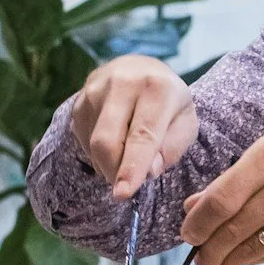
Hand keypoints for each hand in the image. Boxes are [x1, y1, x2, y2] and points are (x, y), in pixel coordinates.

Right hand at [71, 56, 196, 198]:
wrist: (140, 71)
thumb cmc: (168, 104)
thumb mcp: (185, 124)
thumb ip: (172, 149)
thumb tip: (147, 172)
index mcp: (157, 88)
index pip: (142, 135)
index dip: (132, 167)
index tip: (123, 194)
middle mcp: (122, 83)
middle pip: (107, 142)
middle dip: (115, 173)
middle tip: (126, 187)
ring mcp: (94, 90)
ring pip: (93, 145)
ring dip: (109, 164)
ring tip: (128, 154)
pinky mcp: (78, 101)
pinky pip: (83, 141)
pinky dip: (99, 155)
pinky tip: (114, 142)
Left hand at [180, 133, 263, 264]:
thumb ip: (233, 182)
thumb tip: (191, 207)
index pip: (221, 198)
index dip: (198, 223)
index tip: (187, 234)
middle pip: (233, 228)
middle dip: (209, 250)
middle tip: (199, 260)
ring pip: (253, 248)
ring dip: (228, 262)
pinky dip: (256, 261)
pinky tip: (245, 261)